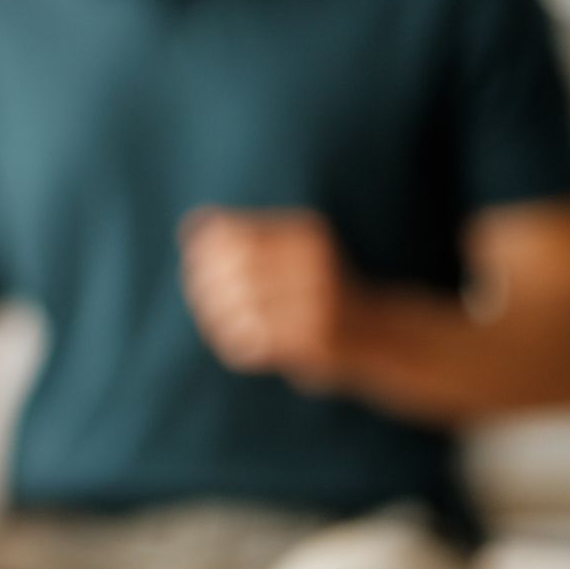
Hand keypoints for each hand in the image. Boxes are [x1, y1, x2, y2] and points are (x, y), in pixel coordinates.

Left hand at [180, 207, 359, 390]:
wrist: (379, 333)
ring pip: (240, 308)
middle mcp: (315, 264)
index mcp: (307, 235)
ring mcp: (318, 303)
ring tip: (217, 324)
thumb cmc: (319, 289)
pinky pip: (254, 340)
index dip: (204, 251)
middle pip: (235, 270)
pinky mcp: (315, 340)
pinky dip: (236, 344)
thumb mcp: (292, 250)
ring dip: (217, 319)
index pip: (235, 235)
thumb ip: (244, 235)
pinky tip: (239, 344)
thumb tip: (191, 224)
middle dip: (206, 287)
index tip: (194, 265)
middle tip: (200, 299)